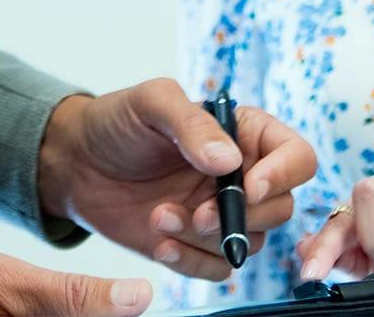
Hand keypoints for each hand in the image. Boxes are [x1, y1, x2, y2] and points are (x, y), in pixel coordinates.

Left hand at [37, 80, 317, 281]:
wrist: (76, 163)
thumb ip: (191, 123)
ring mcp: (222, 213)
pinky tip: (158, 241)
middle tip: (199, 213)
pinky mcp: (197, 244)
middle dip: (241, 217)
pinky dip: (191, 262)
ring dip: (206, 239)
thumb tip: (230, 160)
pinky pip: (218, 269)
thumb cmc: (116, 122)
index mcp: (245, 133)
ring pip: (248, 243)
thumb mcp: (151, 103)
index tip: (248, 185)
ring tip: (159, 216)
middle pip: (281, 208)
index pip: (297, 156)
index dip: (283, 175)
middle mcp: (242, 175)